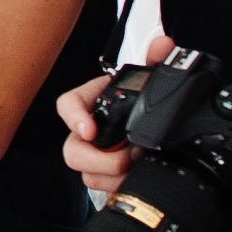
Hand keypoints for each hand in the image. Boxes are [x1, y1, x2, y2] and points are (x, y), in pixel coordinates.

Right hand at [57, 34, 172, 196]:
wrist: (150, 126)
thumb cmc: (139, 100)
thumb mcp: (149, 78)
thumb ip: (156, 60)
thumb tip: (163, 45)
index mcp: (93, 102)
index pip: (68, 105)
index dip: (74, 117)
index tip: (90, 129)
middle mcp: (88, 131)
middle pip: (72, 151)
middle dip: (99, 159)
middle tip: (127, 156)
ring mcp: (94, 156)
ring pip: (86, 173)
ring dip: (112, 174)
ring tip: (138, 164)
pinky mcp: (104, 175)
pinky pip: (101, 187)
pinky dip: (118, 185)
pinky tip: (137, 176)